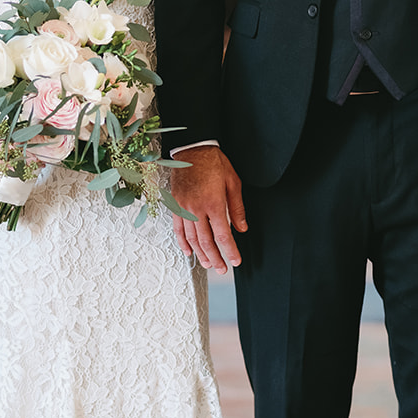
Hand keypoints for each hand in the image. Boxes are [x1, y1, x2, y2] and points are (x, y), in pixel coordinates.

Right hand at [168, 144, 246, 270]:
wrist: (192, 149)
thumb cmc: (213, 162)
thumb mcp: (232, 181)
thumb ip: (237, 207)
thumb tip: (242, 228)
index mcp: (213, 202)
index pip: (223, 235)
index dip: (230, 251)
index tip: (235, 261)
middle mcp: (196, 208)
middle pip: (206, 241)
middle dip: (215, 258)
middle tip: (222, 268)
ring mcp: (183, 208)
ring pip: (191, 238)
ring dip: (200, 254)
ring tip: (208, 264)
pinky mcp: (175, 205)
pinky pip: (177, 228)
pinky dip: (183, 242)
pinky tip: (188, 251)